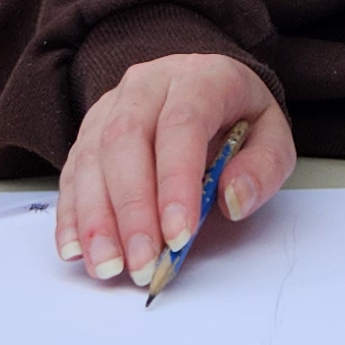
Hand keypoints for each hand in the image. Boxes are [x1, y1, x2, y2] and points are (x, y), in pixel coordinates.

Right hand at [55, 55, 293, 287]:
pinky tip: (76, 249)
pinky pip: (73, 170)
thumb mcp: (272, 137)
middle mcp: (148, 84)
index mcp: (201, 79)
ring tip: (108, 266)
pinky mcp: (90, 130)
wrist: (206, 87)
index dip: (176, 182)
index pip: (182, 125)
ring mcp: (113, 105)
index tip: (178, 234)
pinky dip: (72, 214)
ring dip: (96, 219)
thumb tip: (234, 198)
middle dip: (131, 210)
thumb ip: (263, 168)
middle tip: (141, 262)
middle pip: (126, 141)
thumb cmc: (239, 119)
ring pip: (92, 157)